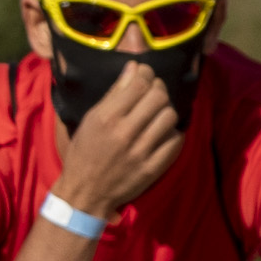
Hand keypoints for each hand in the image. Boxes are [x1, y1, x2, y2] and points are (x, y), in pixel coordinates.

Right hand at [53, 61, 184, 215]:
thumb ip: (114, 93)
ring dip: (165, 111)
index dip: (146, 74)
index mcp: (106, 118)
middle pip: (159, 97)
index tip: (145, 75)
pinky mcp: (152, 168)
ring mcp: (140, 152)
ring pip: (170, 117)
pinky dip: (172, 133)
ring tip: (157, 115)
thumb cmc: (84, 152)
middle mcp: (124, 133)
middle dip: (158, 90)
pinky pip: (175, 141)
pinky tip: (162, 134)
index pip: (139, 84)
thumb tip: (134, 67)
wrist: (85, 193)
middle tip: (153, 94)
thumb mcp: (91, 119)